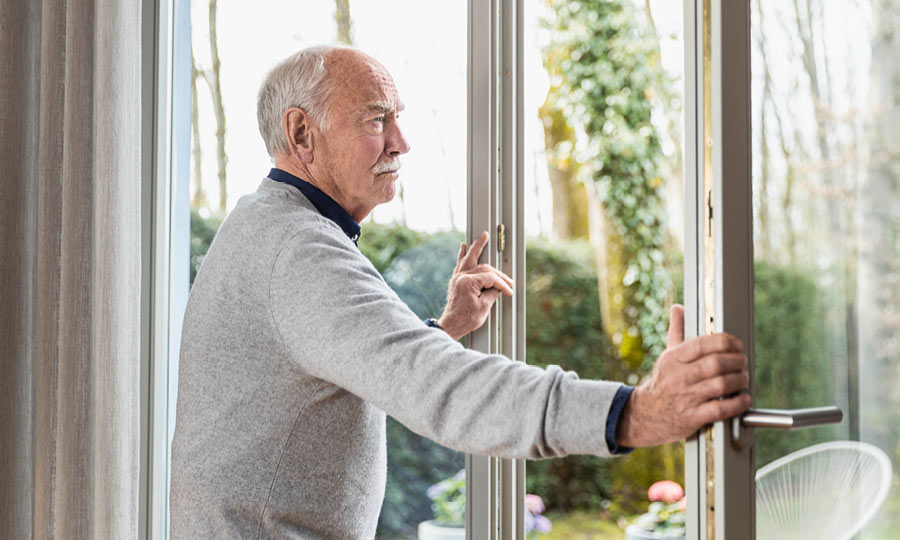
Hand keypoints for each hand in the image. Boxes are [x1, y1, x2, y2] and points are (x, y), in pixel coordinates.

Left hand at [437, 231, 513, 339]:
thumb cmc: (465, 319)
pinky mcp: (456, 280)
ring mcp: (457, 277)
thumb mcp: (484, 308)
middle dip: (498, 274)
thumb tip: (497, 287)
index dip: (502, 284)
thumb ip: (492, 293)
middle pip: (483, 268)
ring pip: (469, 258)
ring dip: (477, 246)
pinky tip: (464, 246)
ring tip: (483, 236)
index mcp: (467, 282)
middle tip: (508, 281)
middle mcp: (461, 277)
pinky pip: (460, 263)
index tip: (509, 291)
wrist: (451, 325)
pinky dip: (462, 254)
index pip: (490, 278)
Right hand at [616, 305, 751, 447]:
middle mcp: (678, 376)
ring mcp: (685, 397)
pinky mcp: (692, 417)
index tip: (736, 345)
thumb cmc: (662, 383)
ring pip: (721, 385)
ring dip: (739, 381)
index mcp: (673, 358)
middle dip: (736, 362)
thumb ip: (676, 332)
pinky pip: (721, 409)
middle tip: (742, 362)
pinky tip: (743, 399)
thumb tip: (678, 308)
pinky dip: (738, 403)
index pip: (703, 344)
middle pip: (716, 364)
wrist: (645, 415)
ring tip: (744, 379)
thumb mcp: (666, 356)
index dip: (725, 342)